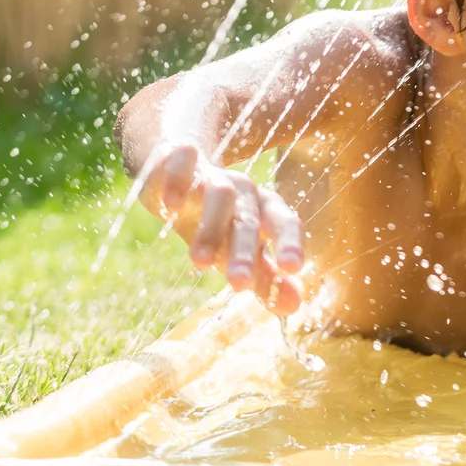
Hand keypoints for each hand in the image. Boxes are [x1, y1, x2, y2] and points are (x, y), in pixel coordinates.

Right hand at [138, 141, 304, 314]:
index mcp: (264, 210)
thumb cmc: (216, 219)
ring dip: (211, 227)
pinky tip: (172, 205)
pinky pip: (183, 161)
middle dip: (245, 251)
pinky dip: (179, 180)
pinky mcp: (179, 159)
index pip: (285, 224)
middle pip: (250, 219)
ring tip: (200, 262)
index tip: (293, 269)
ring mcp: (212, 174)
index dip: (291, 244)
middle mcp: (243, 190)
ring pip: (219, 195)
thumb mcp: (238, 248)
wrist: (180, 169)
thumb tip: (293, 306)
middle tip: (240, 285)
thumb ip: (265, 277)